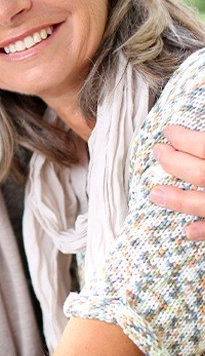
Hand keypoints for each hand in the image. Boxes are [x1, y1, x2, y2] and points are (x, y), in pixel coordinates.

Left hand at [150, 125, 204, 239]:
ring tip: (155, 194)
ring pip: (203, 204)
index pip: (203, 145)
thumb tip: (198, 124)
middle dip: (173, 162)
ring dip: (177, 200)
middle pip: (199, 173)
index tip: (168, 131)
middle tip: (158, 152)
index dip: (183, 138)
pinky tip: (187, 231)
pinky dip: (204, 231)